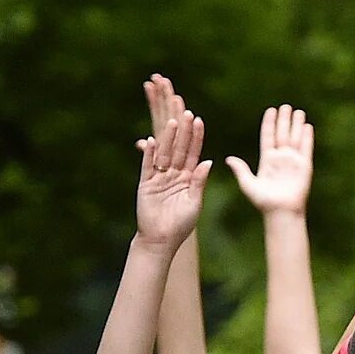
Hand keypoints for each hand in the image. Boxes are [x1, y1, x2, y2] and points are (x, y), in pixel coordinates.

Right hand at [134, 97, 210, 249]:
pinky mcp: (145, 183)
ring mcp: (159, 178)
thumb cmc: (180, 224)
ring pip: (164, 154)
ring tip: (172, 123)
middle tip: (187, 113)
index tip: (200, 121)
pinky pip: (147, 166)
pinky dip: (149, 154)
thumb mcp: (194, 202)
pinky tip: (151, 141)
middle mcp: (173, 174)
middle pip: (179, 149)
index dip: (196, 138)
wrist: (161, 240)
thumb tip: (208, 160)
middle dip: (184, 132)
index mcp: (188, 178)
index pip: (194, 154)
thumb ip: (199, 181)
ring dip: (168, 138)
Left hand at [227, 105, 315, 216]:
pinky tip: (307, 126)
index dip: (269, 123)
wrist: (281, 212)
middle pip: (282, 134)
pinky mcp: (304, 166)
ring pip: (295, 138)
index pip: (268, 136)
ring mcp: (293, 161)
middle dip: (284, 120)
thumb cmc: (264, 202)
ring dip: (297, 124)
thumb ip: (240, 170)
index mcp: (267, 160)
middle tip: (285, 106)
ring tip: (298, 111)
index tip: (271, 110)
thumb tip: (228, 159)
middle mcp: (281, 158)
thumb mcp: (247, 184)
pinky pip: (306, 148)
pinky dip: (307, 137)